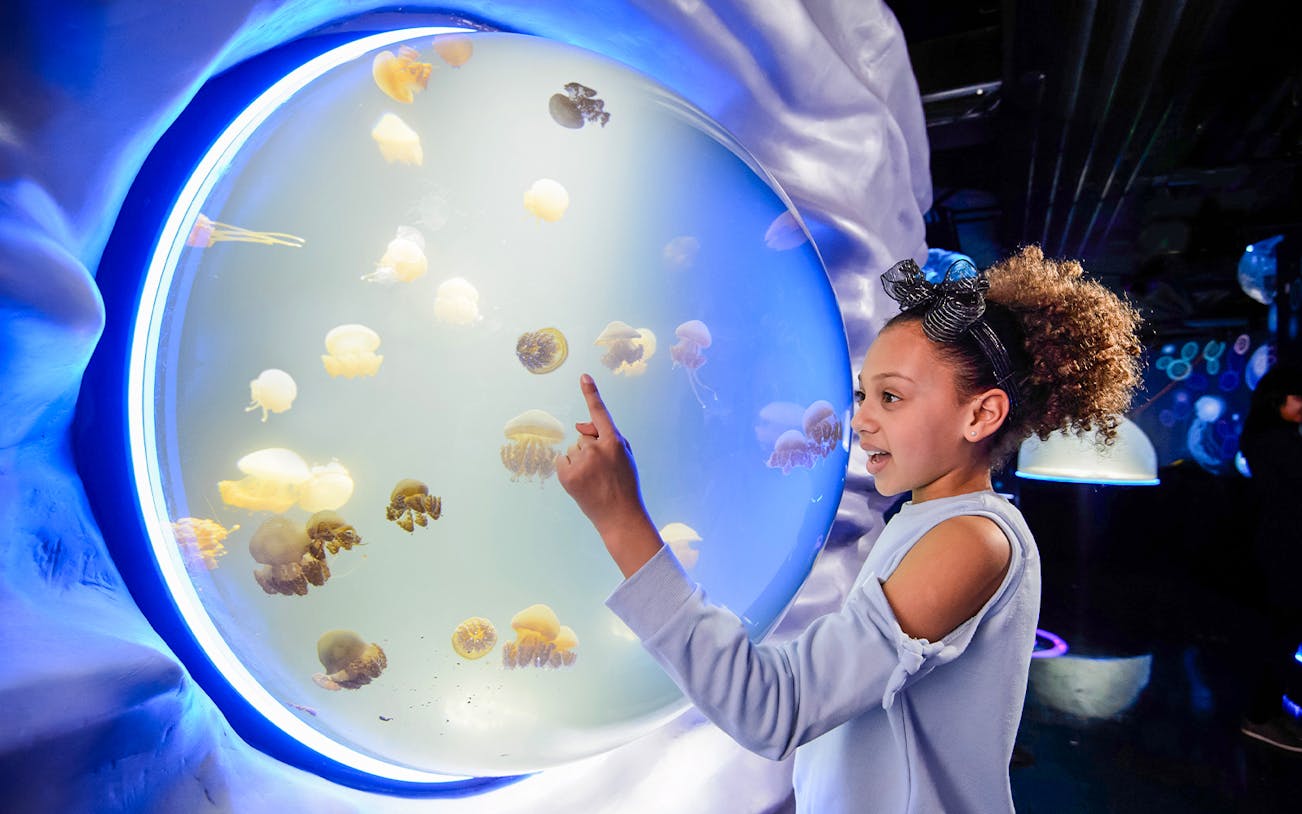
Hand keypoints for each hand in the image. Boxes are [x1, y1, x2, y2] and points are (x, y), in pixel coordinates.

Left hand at [556, 374, 662, 576]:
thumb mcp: (625, 456)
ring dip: (580, 460)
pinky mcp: (567, 475)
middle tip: (602, 471)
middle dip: (590, 448)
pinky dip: (568, 469)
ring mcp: (581, 462)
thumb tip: (579, 426)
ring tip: (593, 479)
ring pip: (573, 449)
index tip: (583, 376)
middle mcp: (596, 449)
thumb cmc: (624, 483)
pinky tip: (581, 482)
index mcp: (615, 442)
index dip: (591, 393)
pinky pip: (562, 460)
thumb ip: (606, 436)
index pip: (600, 413)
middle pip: (584, 437)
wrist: (619, 515)